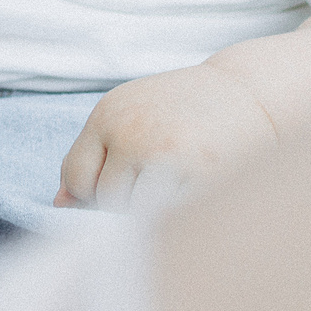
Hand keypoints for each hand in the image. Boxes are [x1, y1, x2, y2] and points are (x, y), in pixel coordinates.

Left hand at [57, 62, 278, 210]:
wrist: (252, 92)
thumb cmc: (184, 110)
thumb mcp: (129, 114)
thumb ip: (92, 156)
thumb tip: (58, 205)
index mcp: (109, 114)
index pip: (76, 178)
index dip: (94, 193)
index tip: (122, 185)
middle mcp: (132, 132)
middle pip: (106, 201)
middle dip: (128, 203)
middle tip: (159, 184)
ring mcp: (166, 155)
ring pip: (137, 215)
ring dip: (154, 213)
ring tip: (178, 187)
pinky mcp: (200, 175)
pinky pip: (172, 218)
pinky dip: (180, 217)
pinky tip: (195, 194)